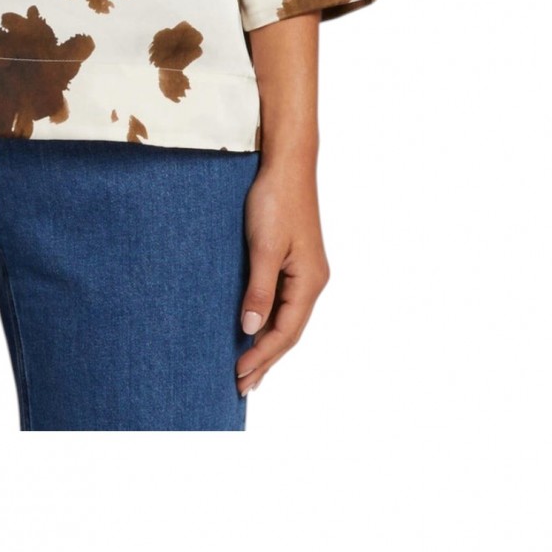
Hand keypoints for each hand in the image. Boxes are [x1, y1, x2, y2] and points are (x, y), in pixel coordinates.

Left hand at [236, 152, 329, 396]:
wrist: (286, 164)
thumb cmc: (275, 200)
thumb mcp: (263, 247)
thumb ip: (258, 290)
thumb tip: (249, 330)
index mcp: (310, 281)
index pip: (286, 332)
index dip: (262, 356)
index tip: (239, 376)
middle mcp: (312, 281)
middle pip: (289, 332)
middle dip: (265, 360)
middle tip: (241, 387)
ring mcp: (305, 272)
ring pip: (286, 319)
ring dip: (266, 344)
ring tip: (247, 370)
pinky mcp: (294, 261)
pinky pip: (282, 302)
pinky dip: (268, 322)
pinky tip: (253, 331)